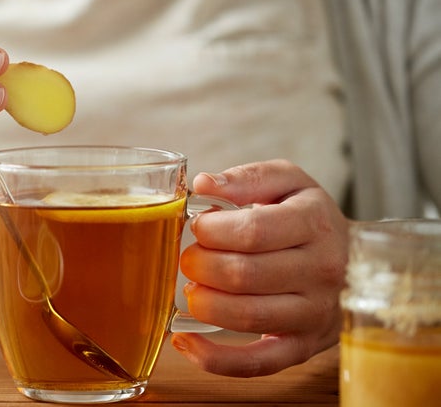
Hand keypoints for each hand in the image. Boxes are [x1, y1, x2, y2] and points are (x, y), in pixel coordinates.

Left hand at [172, 159, 348, 376]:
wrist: (356, 260)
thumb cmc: (308, 217)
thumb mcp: (287, 182)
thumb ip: (246, 178)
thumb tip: (204, 185)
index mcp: (314, 224)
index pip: (253, 232)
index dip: (212, 230)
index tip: (198, 225)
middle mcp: (320, 271)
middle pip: (244, 274)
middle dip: (201, 265)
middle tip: (190, 257)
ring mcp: (314, 314)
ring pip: (247, 316)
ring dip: (204, 304)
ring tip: (192, 289)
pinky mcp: (303, 347)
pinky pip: (258, 362)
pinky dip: (215, 358)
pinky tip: (186, 342)